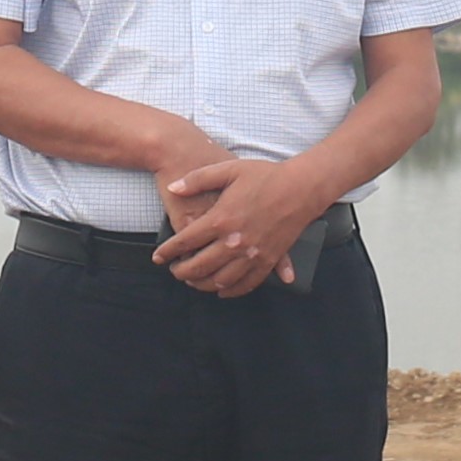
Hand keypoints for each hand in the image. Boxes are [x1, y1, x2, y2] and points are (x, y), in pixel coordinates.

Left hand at [153, 153, 323, 297]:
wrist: (302, 187)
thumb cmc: (266, 175)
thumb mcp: (228, 169)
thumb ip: (198, 179)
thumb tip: (173, 188)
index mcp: (221, 219)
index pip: (185, 242)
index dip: (167, 252)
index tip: (158, 258)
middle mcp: (234, 242)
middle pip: (199, 266)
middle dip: (181, 272)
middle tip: (175, 271)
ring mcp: (253, 254)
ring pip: (220, 280)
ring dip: (203, 284)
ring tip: (193, 281)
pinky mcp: (269, 260)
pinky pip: (247, 284)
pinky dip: (231, 290)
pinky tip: (222, 290)